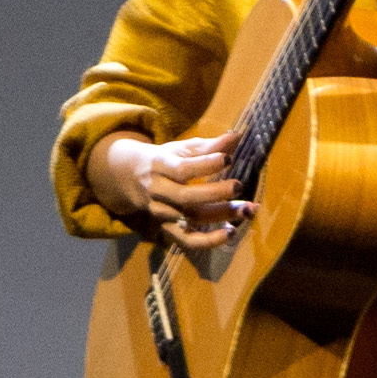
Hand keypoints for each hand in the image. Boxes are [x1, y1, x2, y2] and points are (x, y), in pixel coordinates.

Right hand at [90, 130, 249, 256]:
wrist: (130, 177)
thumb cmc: (165, 160)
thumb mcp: (181, 149)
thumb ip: (209, 146)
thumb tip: (237, 136)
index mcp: (160, 166)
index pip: (182, 169)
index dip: (205, 165)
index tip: (228, 159)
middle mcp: (158, 191)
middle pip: (186, 197)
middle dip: (215, 193)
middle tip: (239, 186)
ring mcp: (162, 213)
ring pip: (191, 219)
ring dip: (220, 215)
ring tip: (247, 210)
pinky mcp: (167, 229)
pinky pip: (187, 241)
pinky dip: (209, 241)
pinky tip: (230, 233)